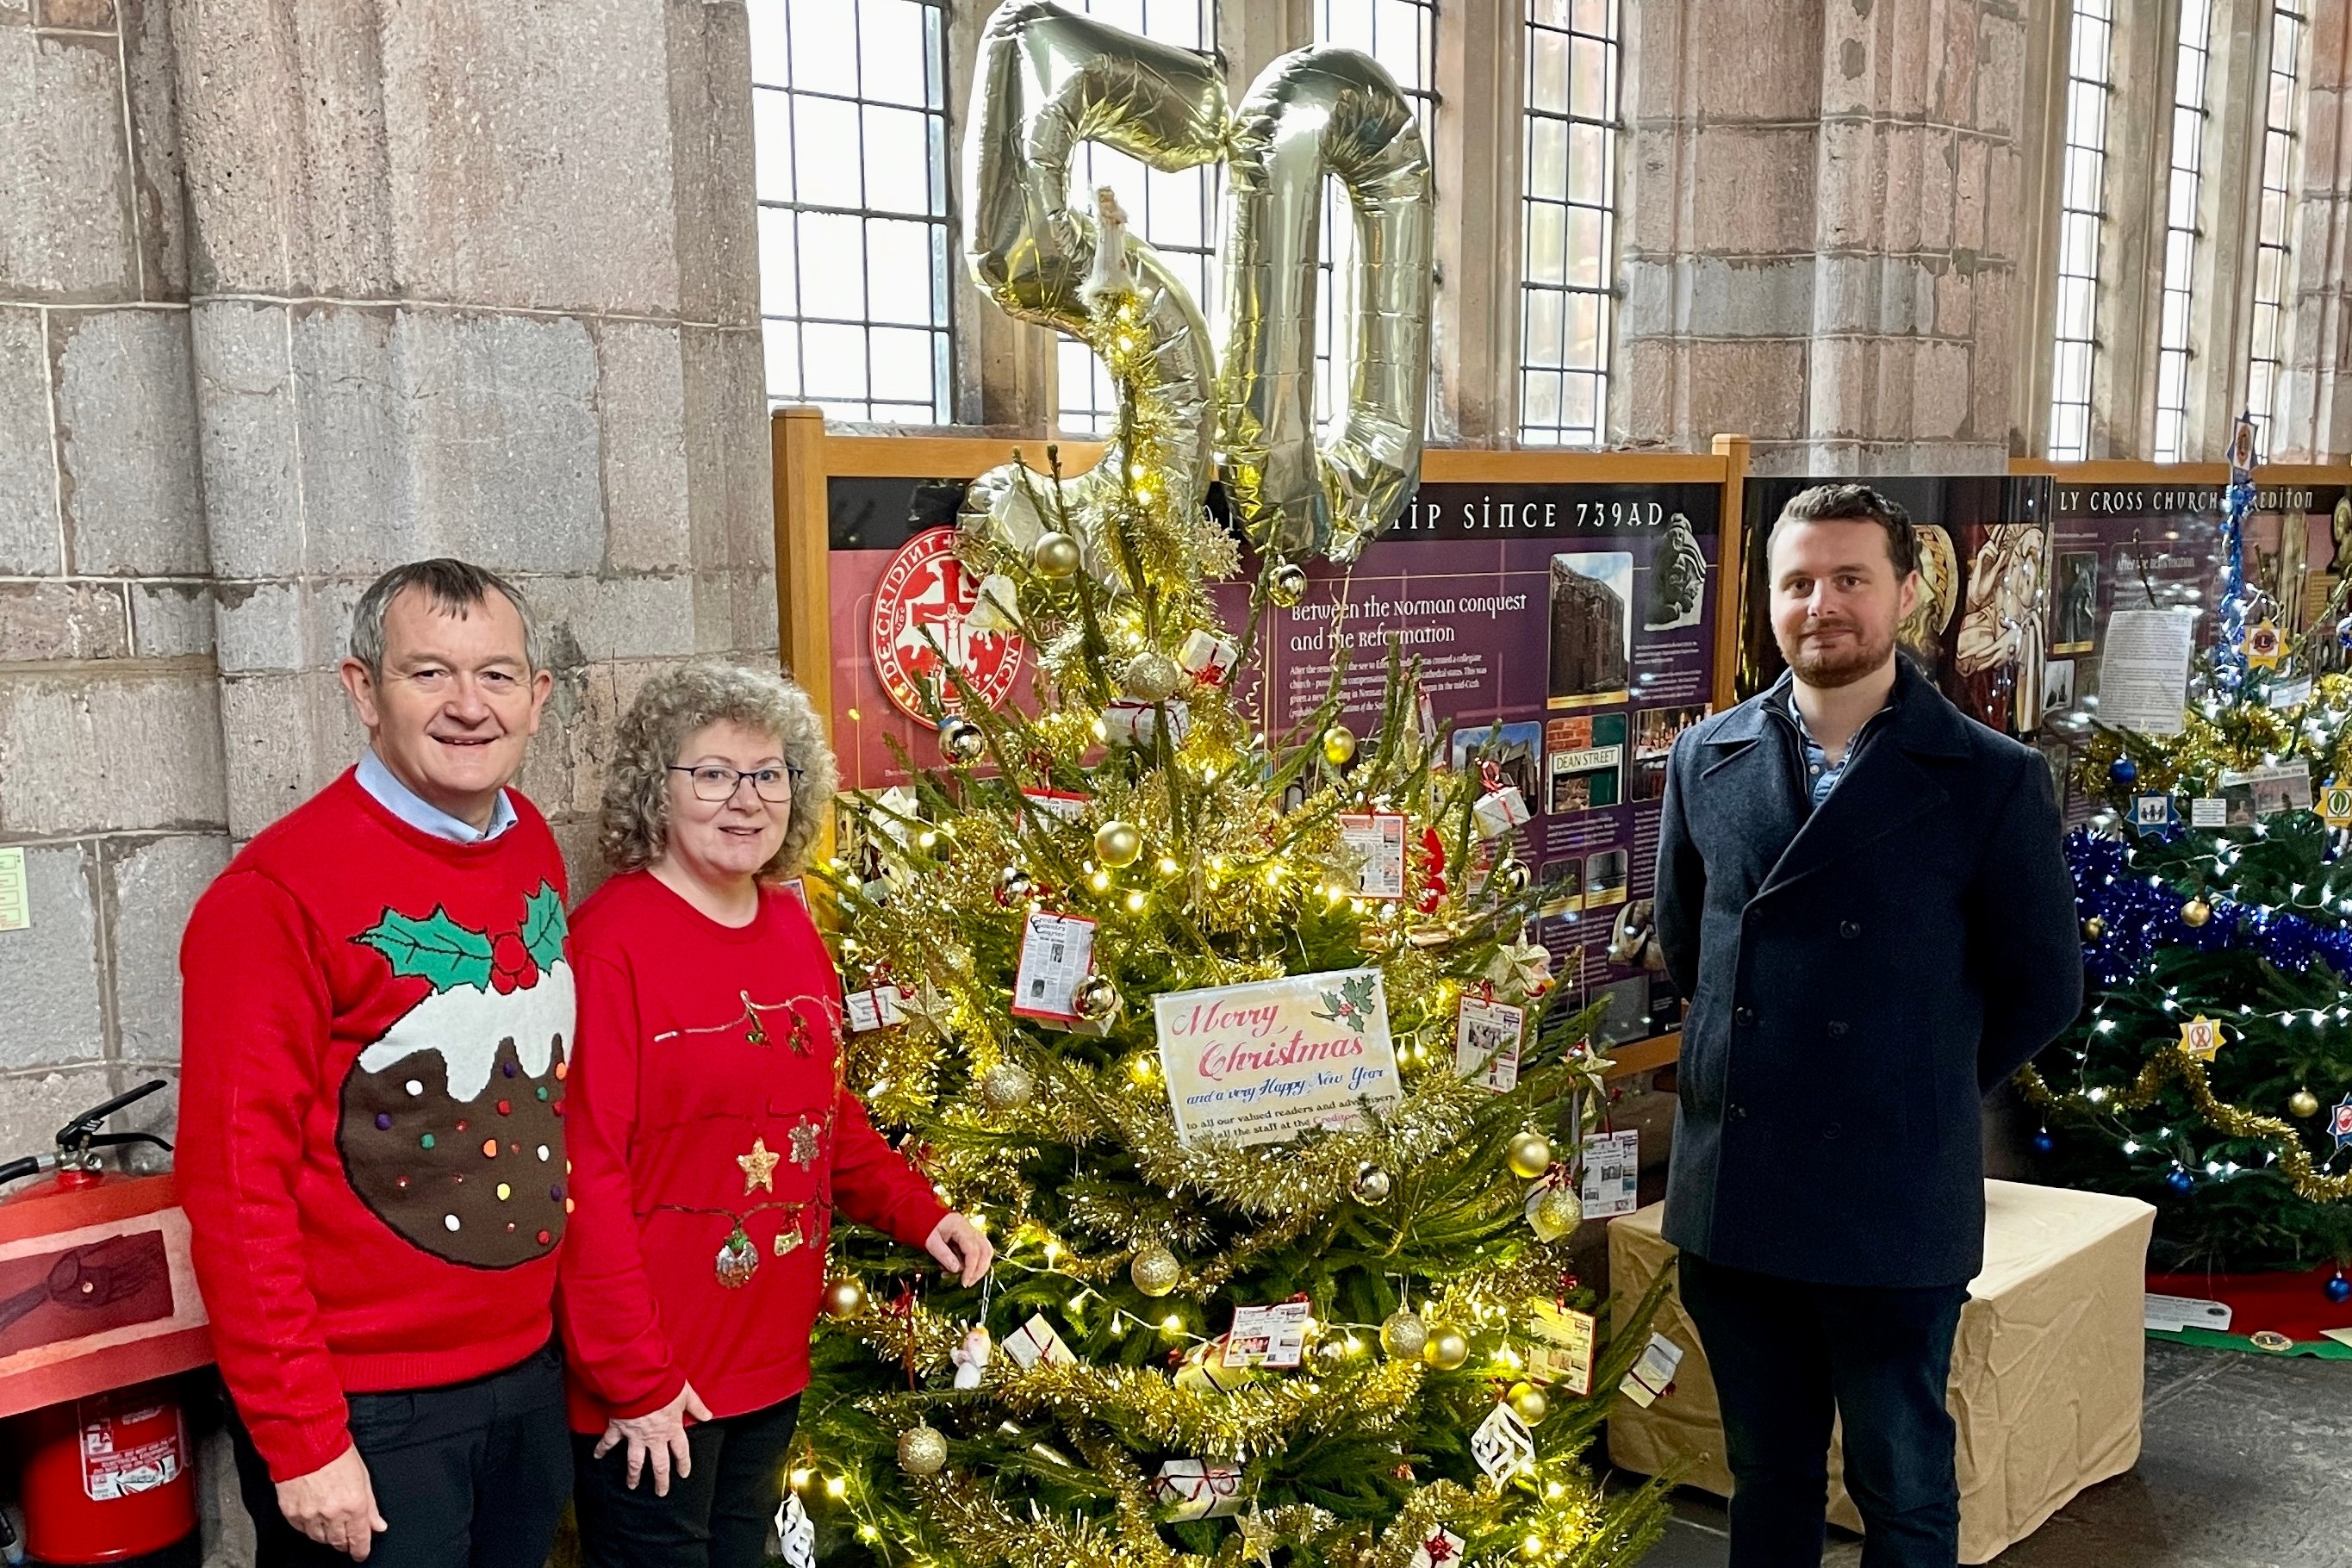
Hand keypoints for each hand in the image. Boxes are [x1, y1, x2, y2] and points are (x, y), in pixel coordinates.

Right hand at [275, 1445, 385, 1560]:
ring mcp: (310, 1515)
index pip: (359, 1539)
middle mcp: (332, 1513)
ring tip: (331, 1524)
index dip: (361, 1550)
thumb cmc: (335, 1453)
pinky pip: (302, 1530)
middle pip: (339, 1542)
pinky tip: (315, 1518)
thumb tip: (379, 1525)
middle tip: (347, 1537)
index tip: (361, 1553)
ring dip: (328, 1536)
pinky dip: (310, 1528)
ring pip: (320, 1539)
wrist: (305, 1443)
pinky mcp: (292, 1513)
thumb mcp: (363, 1477)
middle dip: (345, 1542)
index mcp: (354, 1504)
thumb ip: (372, 1506)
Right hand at [592, 1380, 711, 1495]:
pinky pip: (609, 1441)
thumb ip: (697, 1406)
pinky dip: (601, 1449)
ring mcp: (635, 1435)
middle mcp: (654, 1437)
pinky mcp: (619, 1428)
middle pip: (659, 1464)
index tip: (683, 1474)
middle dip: (661, 1480)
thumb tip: (709, 1416)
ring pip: (635, 1461)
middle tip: (661, 1492)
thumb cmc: (664, 1385)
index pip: (680, 1450)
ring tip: (632, 1486)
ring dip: (633, 1475)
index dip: (683, 1463)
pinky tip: (597, 1457)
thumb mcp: (686, 1393)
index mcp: (671, 1428)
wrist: (640, 1381)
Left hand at [926, 1212, 993, 1285]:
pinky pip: (979, 1251)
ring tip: (966, 1279)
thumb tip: (957, 1269)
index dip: (971, 1268)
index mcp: (960, 1226)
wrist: (921, 1216)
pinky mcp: (970, 1238)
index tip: (964, 1282)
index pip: (973, 1250)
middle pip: (985, 1250)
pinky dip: (973, 1263)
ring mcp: (972, 1232)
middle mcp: (970, 1228)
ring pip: (986, 1251)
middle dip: (979, 1270)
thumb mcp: (930, 1242)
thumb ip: (943, 1255)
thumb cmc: (925, 1228)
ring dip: (979, 1267)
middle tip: (967, 1283)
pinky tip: (960, 1269)